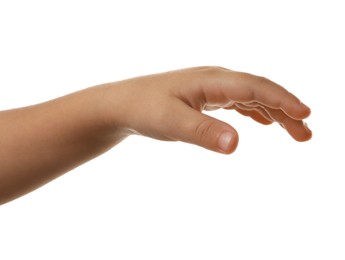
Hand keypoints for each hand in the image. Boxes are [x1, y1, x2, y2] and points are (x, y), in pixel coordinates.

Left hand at [105, 66, 311, 153]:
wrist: (123, 104)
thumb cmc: (144, 109)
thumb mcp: (172, 122)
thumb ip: (203, 132)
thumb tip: (236, 144)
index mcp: (211, 81)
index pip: (255, 87)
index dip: (282, 99)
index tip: (304, 115)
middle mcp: (215, 80)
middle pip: (259, 91)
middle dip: (285, 110)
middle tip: (306, 134)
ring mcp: (210, 88)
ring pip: (251, 97)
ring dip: (274, 112)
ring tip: (294, 130)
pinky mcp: (205, 97)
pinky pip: (238, 101)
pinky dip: (255, 110)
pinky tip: (262, 120)